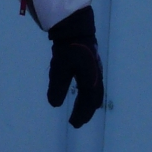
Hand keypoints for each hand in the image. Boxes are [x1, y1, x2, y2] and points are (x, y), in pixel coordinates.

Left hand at [46, 5, 103, 128]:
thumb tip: (55, 104)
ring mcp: (95, 70)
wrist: (76, 28)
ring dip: (89, 103)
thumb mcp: (60, 68)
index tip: (73, 123)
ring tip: (83, 111)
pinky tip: (84, 93)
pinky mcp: (92, 65)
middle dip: (86, 111)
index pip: (87, 102)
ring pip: (95, 92)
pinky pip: (93, 85)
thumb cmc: (68, 48)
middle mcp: (95, 77)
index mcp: (90, 80)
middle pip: (94, 99)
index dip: (81, 114)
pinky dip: (89, 94)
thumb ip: (57, 87)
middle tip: (78, 122)